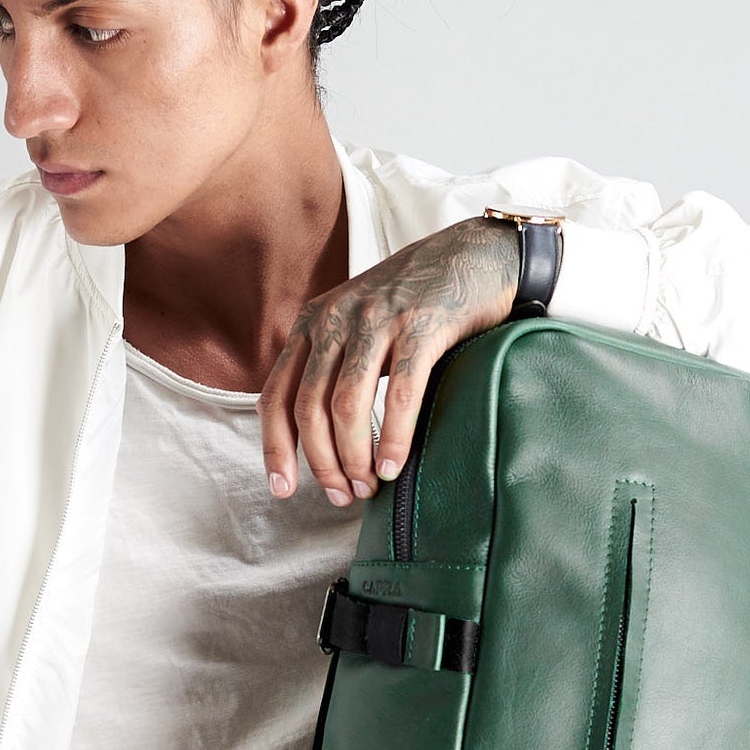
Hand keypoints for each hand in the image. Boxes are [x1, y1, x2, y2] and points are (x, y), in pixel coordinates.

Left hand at [260, 216, 518, 503]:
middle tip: (342, 495)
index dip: (275, 449)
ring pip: (345, 405)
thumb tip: (320, 433)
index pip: (276, 396)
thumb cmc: (419, 299)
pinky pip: (399, 392)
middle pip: (308, 408)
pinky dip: (392, 436)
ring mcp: (377, 321)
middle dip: (321, 463)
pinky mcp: (421, 326)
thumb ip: (334, 362)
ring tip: (367, 486)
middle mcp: (337, 319)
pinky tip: (393, 465)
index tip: (283, 490)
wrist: (474, 254)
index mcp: (314, 323)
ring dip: (353, 456)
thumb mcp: (359, 321)